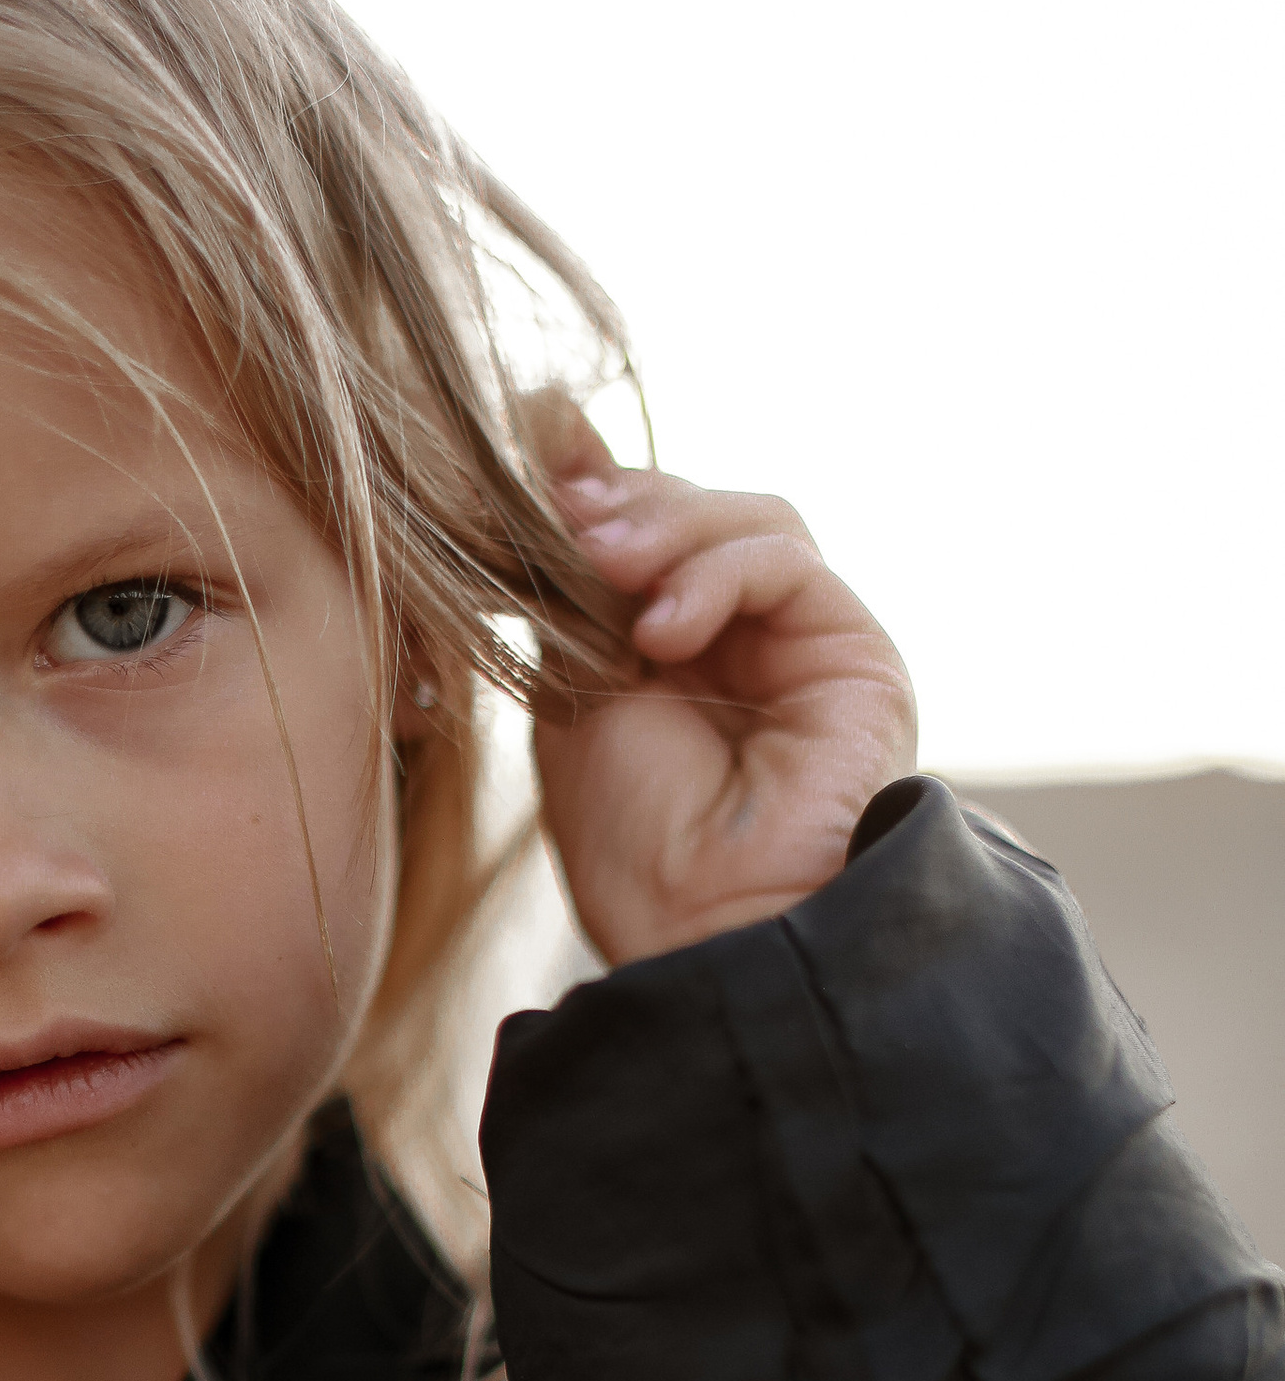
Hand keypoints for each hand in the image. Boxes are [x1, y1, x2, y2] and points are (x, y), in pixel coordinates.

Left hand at [523, 395, 916, 966]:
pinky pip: (786, 562)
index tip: (524, 460)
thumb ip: (570, 586)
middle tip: (561, 522)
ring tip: (601, 566)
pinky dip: (715, 573)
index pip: (648, 525)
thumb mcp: (572, 689)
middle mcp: (750, 638)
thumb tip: (550, 445)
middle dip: (624, 502)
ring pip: (750, 518)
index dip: (592, 484)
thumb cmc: (633, 846)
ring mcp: (808, 643)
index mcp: (677, 648)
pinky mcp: (856, 655)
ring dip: (667, 525)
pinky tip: (660, 630)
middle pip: (699, 510)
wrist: (703, 934)